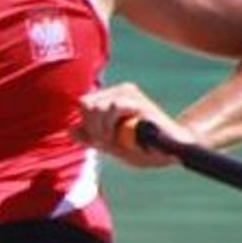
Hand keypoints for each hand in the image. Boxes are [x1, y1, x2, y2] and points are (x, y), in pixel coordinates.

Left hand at [75, 83, 195, 168]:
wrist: (171, 151)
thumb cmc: (142, 148)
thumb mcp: (111, 146)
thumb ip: (91, 138)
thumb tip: (70, 130)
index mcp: (110, 99)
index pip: (84, 104)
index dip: (87, 125)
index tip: (100, 141)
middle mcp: (118, 91)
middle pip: (86, 103)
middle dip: (92, 127)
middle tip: (108, 141)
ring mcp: (129, 93)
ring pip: (96, 105)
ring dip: (101, 129)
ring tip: (116, 140)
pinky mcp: (138, 100)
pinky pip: (113, 107)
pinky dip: (112, 124)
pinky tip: (120, 135)